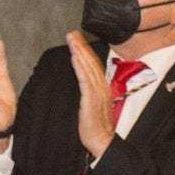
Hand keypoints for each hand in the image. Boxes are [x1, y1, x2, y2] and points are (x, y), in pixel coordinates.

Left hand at [65, 32, 114, 160]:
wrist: (102, 141)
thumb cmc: (96, 127)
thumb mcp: (94, 106)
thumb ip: (90, 93)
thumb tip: (83, 84)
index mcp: (103, 87)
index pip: (94, 65)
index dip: (85, 51)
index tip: (77, 40)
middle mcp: (102, 87)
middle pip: (91, 62)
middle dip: (81, 46)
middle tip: (72, 33)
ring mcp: (97, 92)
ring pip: (88, 67)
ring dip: (79, 52)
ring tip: (72, 39)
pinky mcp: (91, 99)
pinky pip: (85, 79)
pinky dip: (80, 67)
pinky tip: (75, 57)